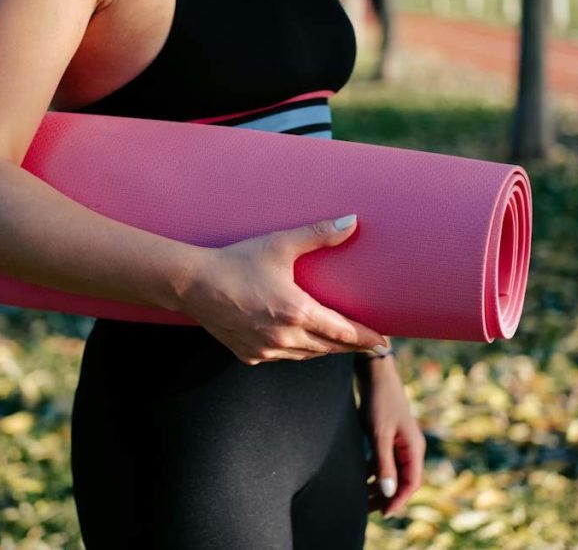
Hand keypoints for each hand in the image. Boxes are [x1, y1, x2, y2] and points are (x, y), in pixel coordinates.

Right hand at [177, 214, 391, 364]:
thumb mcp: (280, 244)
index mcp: (298, 313)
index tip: (384, 342)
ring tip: (338, 342)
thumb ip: (318, 234)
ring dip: (324, 349)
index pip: (344, 332)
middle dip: (351, 346)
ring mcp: (266, 350)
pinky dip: (295, 350)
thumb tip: (352, 221)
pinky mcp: (249, 356)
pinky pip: (282, 357)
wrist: (193, 284)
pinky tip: (299, 342)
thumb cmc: (237, 260)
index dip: (366, 338)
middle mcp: (285, 337)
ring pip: (307, 355)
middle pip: (329, 348)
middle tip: (370, 344)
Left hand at [357, 354, 425, 517]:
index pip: (411, 483)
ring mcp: (399, 440)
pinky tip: (358, 478)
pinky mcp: (387, 434)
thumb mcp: (379, 434)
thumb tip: (389, 493)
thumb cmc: (379, 400)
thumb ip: (383, 464)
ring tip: (361, 498)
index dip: (398, 501)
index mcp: (414, 448)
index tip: (383, 514)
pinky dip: (372, 471)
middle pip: (402, 480)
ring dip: (378, 485)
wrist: (374, 371)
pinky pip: (383, 459)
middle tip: (367, 510)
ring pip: (391, 471)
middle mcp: (410, 446)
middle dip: (386, 496)